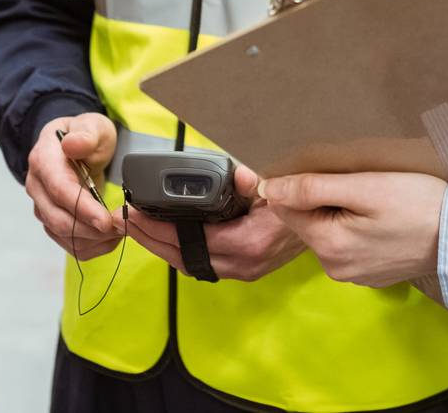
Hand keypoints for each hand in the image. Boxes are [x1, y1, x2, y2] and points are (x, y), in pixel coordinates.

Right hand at [26, 113, 121, 260]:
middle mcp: (37, 186)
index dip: (82, 208)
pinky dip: (91, 246)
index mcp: (44, 160)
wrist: (76, 147)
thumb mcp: (92, 126)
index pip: (60, 190)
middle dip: (92, 228)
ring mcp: (42, 206)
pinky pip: (68, 243)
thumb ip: (86, 134)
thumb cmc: (86, 136)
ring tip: (120, 230)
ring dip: (94, 239)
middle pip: (59, 219)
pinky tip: (110, 238)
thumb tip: (72, 145)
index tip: (105, 220)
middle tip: (122, 226)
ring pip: (63, 235)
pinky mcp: (51, 221)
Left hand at [118, 165, 304, 281]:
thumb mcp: (280, 187)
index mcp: (247, 243)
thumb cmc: (301, 204)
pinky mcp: (243, 271)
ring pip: (189, 265)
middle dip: (149, 239)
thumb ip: (256, 182)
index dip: (158, 229)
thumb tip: (241, 175)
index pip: (190, 240)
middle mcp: (242, 264)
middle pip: (181, 258)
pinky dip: (179, 252)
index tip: (134, 214)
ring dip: (160, 248)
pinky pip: (201, 266)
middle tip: (123, 221)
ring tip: (137, 228)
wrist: (324, 225)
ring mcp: (242, 271)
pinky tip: (165, 238)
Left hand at [262, 172, 446, 287]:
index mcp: (328, 245)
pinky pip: (350, 244)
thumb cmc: (419, 205)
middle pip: (308, 221)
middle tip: (361, 184)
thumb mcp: (364, 187)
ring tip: (376, 200)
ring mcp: (354, 274)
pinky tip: (383, 218)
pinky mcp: (372, 273)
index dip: (301, 184)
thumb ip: (312, 187)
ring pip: (329, 232)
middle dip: (324, 198)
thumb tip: (269, 188)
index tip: (331, 173)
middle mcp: (335, 267)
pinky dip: (358, 227)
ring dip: (342, 212)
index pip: (287, 208)